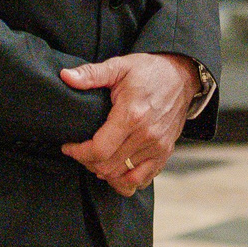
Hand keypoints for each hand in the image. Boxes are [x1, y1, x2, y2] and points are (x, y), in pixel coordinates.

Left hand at [58, 53, 197, 195]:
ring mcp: (158, 147)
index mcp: (132, 115)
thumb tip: (66, 76)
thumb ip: (91, 74)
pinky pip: (143, 180)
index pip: (99, 150)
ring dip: (104, 172)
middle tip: (79, 150)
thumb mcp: (119, 66)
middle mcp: (147, 136)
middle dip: (87, 162)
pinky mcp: (165, 153)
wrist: (181, 76)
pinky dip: (126, 180)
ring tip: (95, 159)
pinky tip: (116, 167)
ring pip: (123, 178)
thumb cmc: (149, 71)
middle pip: (108, 167)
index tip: (69, 146)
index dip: (78, 152)